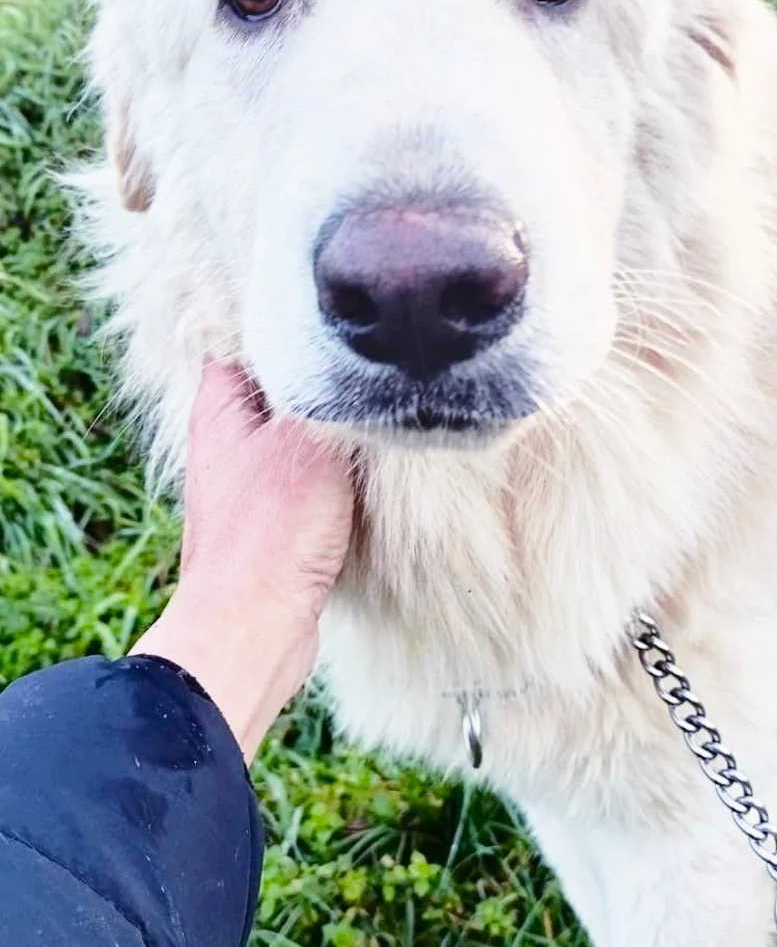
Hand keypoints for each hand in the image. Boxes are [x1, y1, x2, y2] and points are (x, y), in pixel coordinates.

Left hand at [131, 360, 356, 759]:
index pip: (251, 338)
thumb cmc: (272, 533)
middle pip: (285, 387)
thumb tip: (367, 358)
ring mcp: (250, 483)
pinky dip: (341, 476)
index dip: (295, 325)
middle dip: (328, 380)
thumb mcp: (310, 441)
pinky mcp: (274, 523)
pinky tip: (376, 476)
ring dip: (339, 432)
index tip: (343, 320)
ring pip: (302, 435)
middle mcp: (228, 440)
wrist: (254, 626)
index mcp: (219, 407)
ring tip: (386, 414)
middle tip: (380, 364)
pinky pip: (314, 480)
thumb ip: (333, 392)